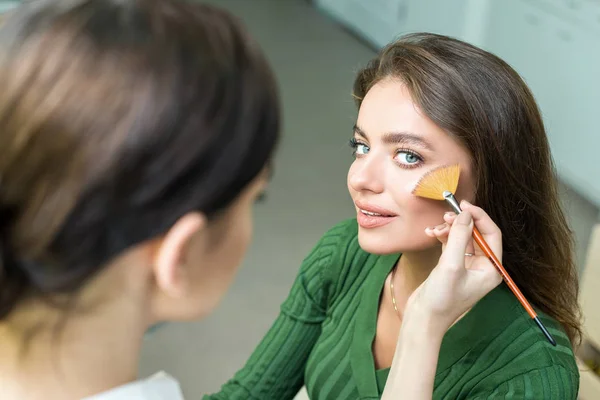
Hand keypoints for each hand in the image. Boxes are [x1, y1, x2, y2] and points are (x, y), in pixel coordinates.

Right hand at [407, 201, 502, 332]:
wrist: (423, 319)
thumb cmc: (441, 298)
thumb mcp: (450, 265)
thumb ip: (458, 237)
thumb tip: (465, 214)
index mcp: (491, 269)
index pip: (491, 234)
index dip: (479, 217)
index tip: (463, 205)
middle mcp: (482, 267)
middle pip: (477, 234)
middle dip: (461, 223)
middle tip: (446, 214)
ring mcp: (467, 267)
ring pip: (462, 237)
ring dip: (449, 229)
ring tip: (435, 229)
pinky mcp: (452, 267)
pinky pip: (451, 244)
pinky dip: (442, 237)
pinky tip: (431, 234)